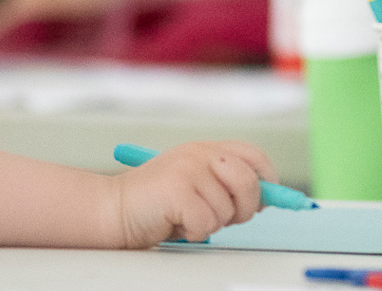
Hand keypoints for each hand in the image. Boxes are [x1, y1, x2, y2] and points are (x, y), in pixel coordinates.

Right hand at [109, 141, 276, 246]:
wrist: (114, 209)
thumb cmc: (157, 203)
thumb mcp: (197, 184)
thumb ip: (227, 184)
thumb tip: (267, 199)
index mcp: (206, 149)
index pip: (254, 156)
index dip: (267, 180)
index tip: (262, 202)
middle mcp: (199, 153)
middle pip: (249, 182)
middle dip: (243, 209)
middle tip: (222, 217)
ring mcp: (188, 169)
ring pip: (227, 210)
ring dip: (211, 224)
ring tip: (186, 217)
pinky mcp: (177, 189)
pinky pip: (207, 223)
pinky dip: (195, 232)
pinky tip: (177, 223)